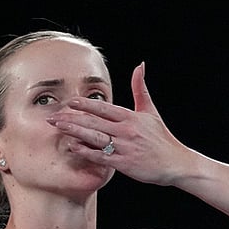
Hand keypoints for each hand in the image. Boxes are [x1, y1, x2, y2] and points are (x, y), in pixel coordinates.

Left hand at [47, 62, 197, 185]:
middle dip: (71, 118)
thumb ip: (140, 88)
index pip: (104, 108)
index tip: (70, 101)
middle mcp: (126, 130)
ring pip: (94, 137)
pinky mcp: (124, 163)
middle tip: (53, 116)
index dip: (86, 104)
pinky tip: (73, 147)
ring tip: (58, 128)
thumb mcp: (151, 111)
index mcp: (131, 117)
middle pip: (94, 122)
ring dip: (74, 132)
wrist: (176, 163)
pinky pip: (101, 156)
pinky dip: (86, 151)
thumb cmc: (162, 138)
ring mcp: (124, 147)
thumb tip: (139, 65)